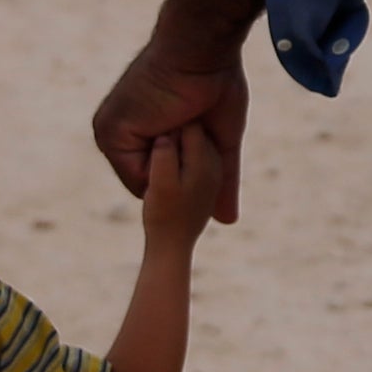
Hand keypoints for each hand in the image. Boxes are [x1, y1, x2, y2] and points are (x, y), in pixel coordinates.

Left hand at [91, 0, 259, 225]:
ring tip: (186, 116)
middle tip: (195, 120)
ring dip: (179, 159)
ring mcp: (111, 134)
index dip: (190, 172)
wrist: (201, 47)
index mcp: (141, 133)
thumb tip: (228, 220)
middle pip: (156, 184)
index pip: (163, 179)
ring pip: (152, 183)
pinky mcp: (111, 132)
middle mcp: (120, 135)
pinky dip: (168, 157)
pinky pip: (143, 174)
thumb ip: (221, 180)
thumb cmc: (214, 81)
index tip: (202, 129)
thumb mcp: (218, 142)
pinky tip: (175, 120)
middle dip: (184, 169)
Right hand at [131, 120, 222, 244]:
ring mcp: (214, 171)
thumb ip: (164, 155)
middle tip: (159, 160)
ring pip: (195, 142)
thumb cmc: (164, 216)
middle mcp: (214, 162)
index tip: (157, 142)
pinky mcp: (208, 178)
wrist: (173, 246)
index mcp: (204, 160)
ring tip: (162, 168)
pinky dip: (182, 157)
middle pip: (194, 131)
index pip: (188, 125)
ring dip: (178, 146)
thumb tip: (166, 135)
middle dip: (176, 135)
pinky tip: (169, 173)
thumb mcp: (160, 184)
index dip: (168, 128)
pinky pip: (195, 155)